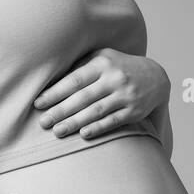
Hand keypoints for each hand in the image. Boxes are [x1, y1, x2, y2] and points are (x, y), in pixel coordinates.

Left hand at [33, 50, 170, 139]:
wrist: (155, 77)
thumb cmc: (117, 68)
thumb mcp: (101, 59)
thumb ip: (79, 67)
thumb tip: (49, 81)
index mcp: (102, 62)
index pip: (75, 79)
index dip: (55, 92)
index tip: (38, 103)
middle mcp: (115, 78)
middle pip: (83, 97)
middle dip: (61, 111)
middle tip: (42, 122)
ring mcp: (126, 95)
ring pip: (96, 111)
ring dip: (75, 122)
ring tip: (57, 132)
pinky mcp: (134, 111)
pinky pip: (113, 121)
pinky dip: (98, 128)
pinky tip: (83, 135)